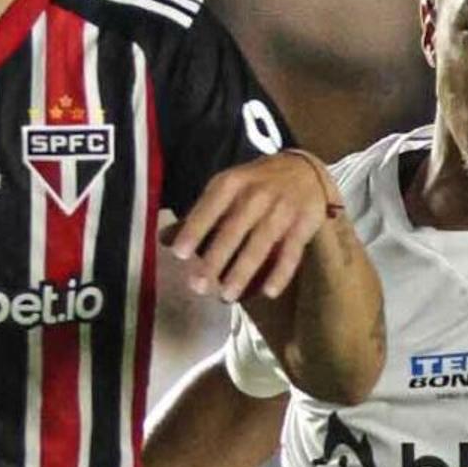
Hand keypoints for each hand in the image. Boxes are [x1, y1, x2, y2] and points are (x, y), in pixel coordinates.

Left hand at [161, 151, 335, 303]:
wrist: (305, 170)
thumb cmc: (256, 185)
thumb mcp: (227, 189)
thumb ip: (199, 215)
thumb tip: (162, 240)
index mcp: (232, 183)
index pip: (210, 207)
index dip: (194, 230)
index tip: (179, 254)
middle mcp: (257, 194)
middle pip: (234, 230)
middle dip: (215, 259)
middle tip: (198, 286)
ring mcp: (282, 209)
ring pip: (261, 244)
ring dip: (243, 272)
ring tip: (226, 296)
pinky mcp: (304, 225)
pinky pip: (291, 253)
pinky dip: (281, 273)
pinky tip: (268, 292)